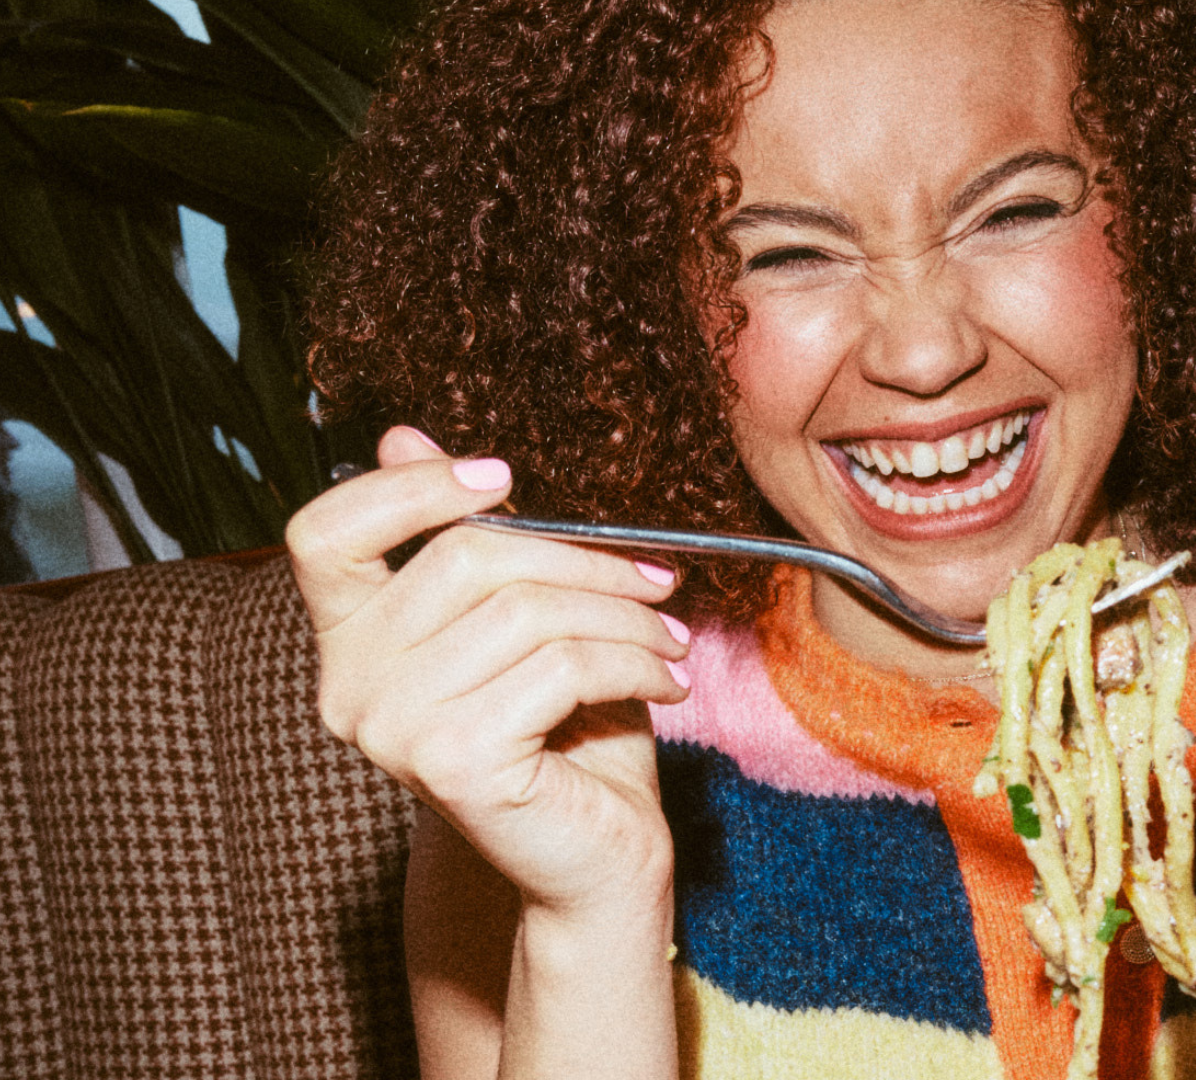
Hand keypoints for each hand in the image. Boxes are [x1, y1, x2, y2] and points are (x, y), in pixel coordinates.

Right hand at [286, 426, 691, 917]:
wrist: (596, 854)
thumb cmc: (564, 731)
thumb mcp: (520, 618)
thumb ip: (461, 537)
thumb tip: (404, 436)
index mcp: (348, 639)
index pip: (325, 533)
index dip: (409, 487)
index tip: (503, 477)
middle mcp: (348, 687)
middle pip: (465, 556)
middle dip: (584, 557)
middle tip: (656, 580)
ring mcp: (393, 729)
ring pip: (528, 609)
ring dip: (624, 615)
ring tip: (670, 637)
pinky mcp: (454, 761)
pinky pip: (561, 666)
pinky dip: (634, 661)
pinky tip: (666, 678)